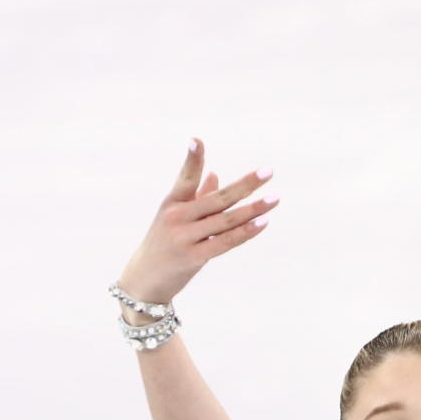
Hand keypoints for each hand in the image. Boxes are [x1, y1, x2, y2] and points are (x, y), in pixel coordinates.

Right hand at [117, 139, 279, 307]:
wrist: (145, 280)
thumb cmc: (164, 244)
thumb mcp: (176, 218)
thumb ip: (197, 197)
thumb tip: (217, 176)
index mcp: (172, 202)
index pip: (185, 177)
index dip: (192, 159)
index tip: (196, 140)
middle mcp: (177, 217)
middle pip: (218, 198)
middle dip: (245, 184)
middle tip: (269, 171)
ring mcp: (185, 237)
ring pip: (225, 220)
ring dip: (253, 209)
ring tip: (275, 198)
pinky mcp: (193, 258)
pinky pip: (225, 242)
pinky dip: (244, 232)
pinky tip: (262, 222)